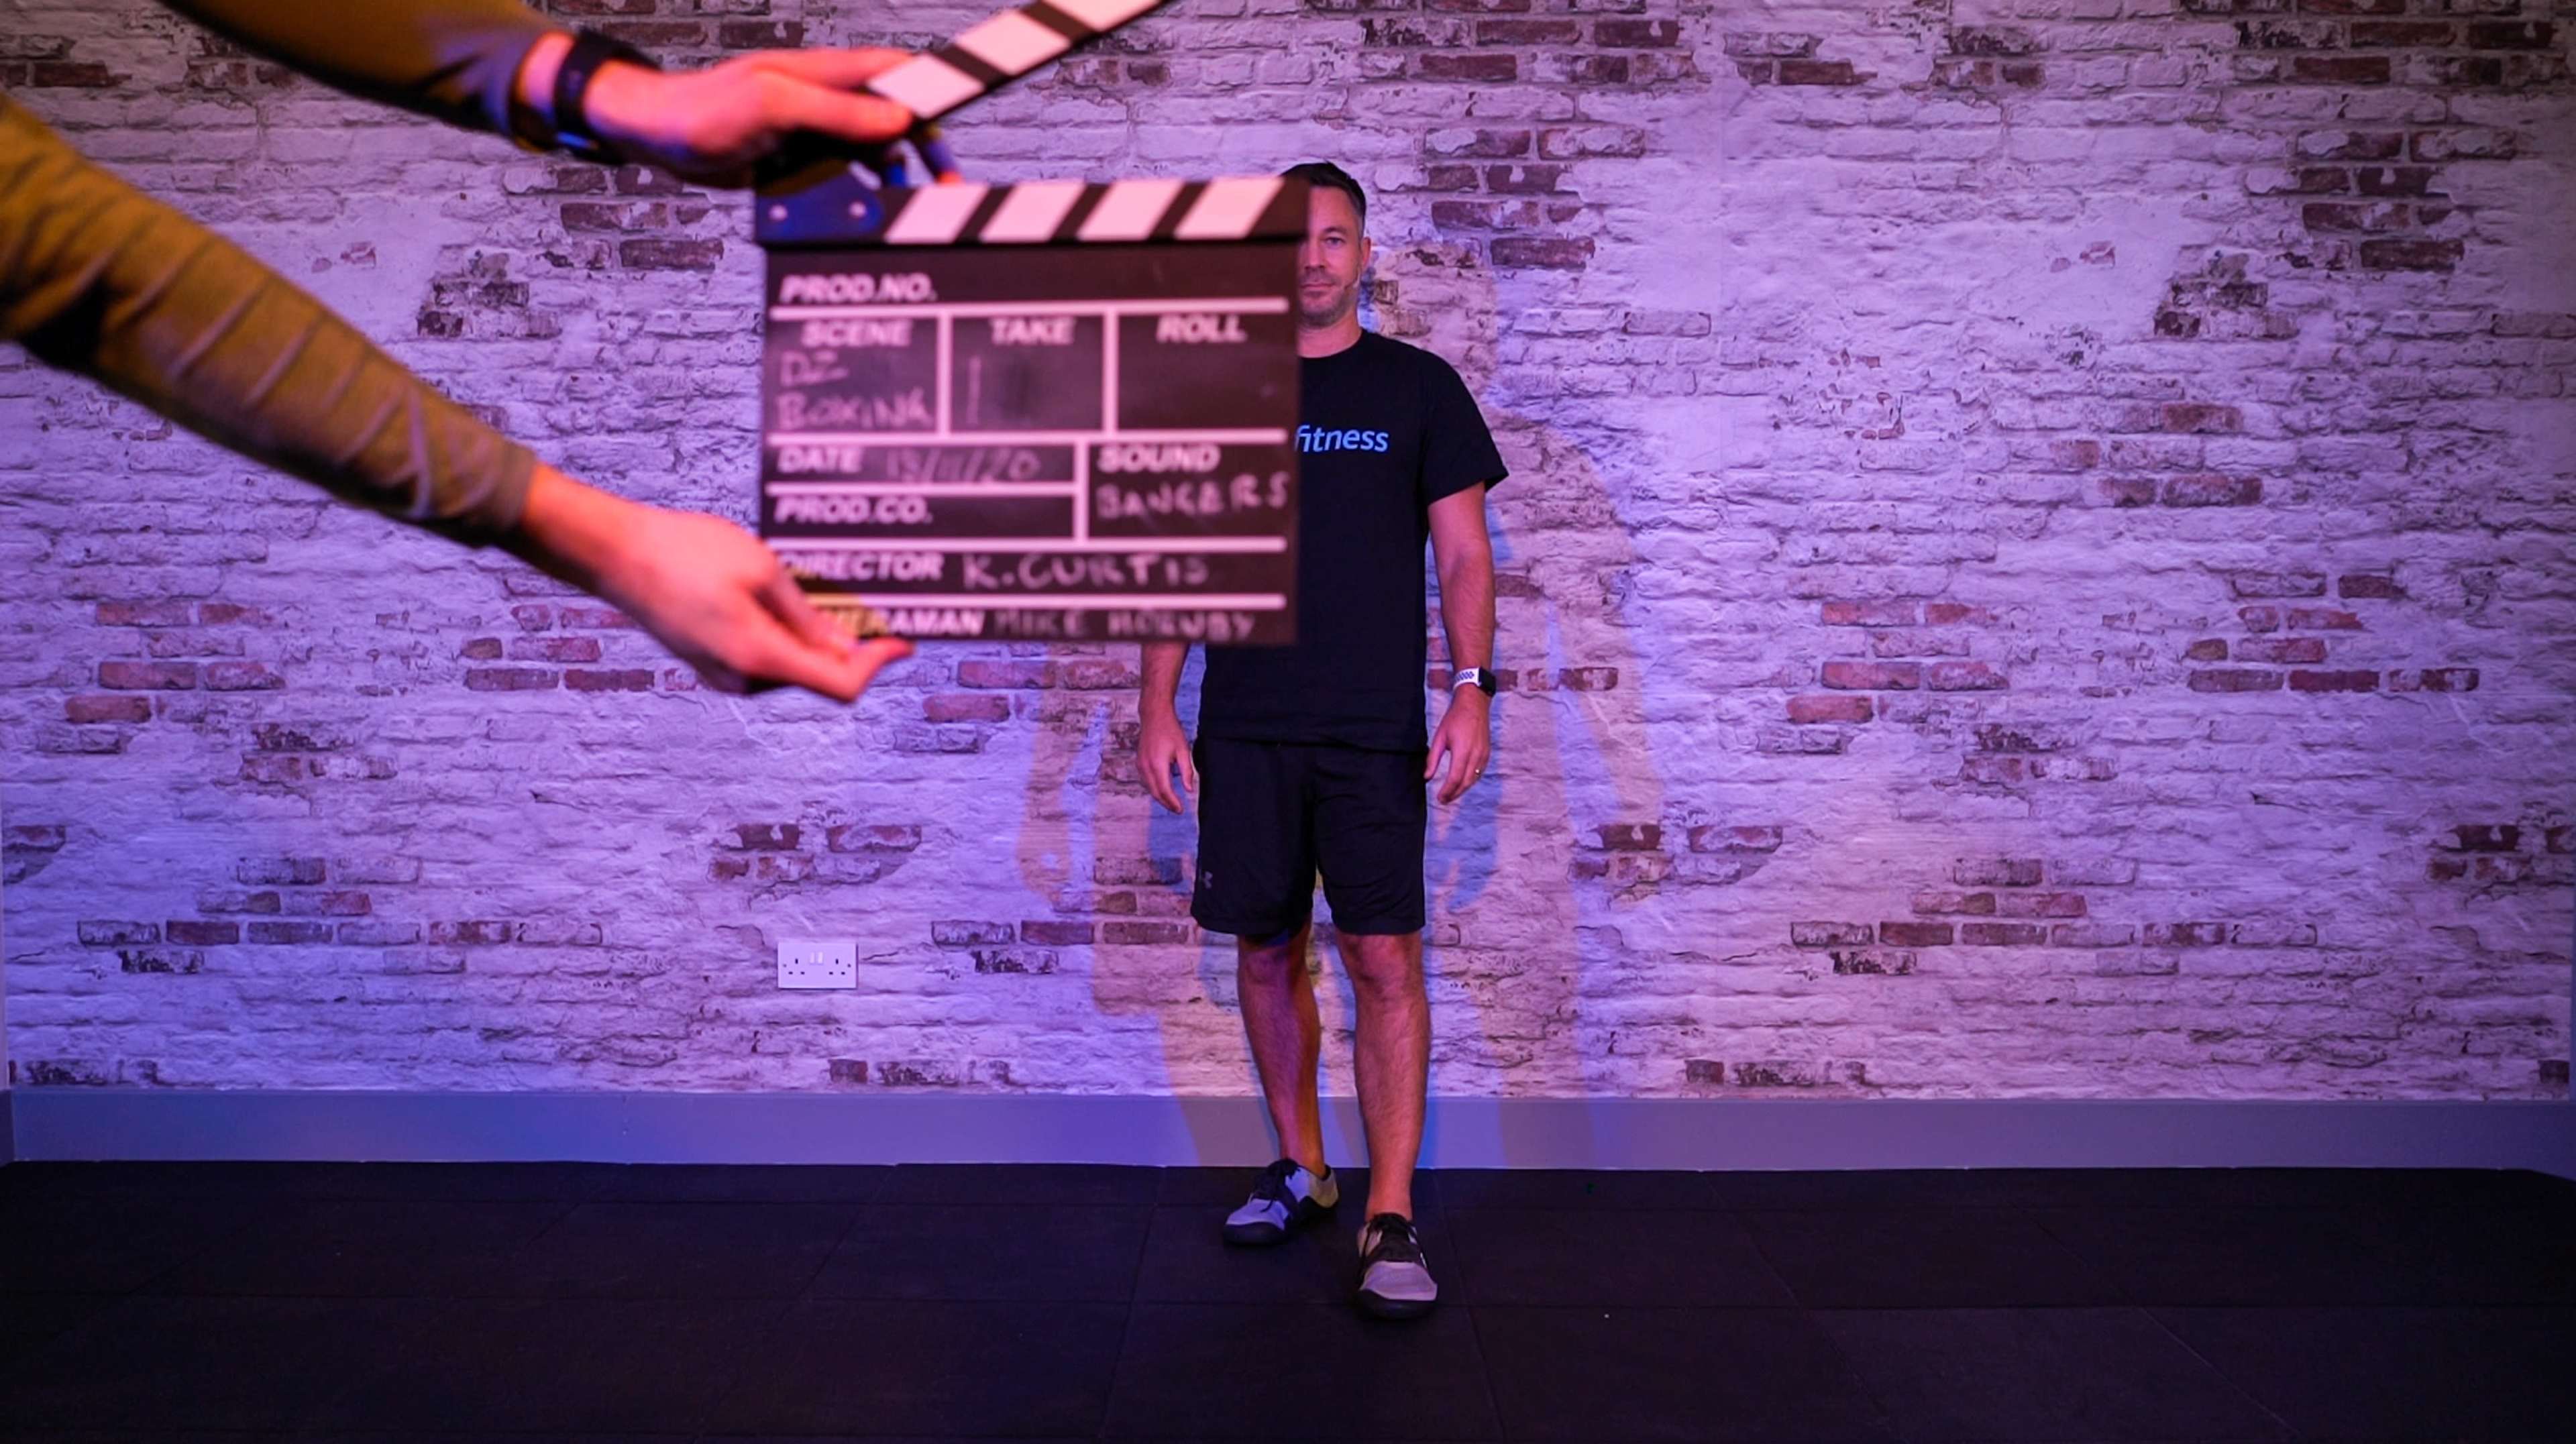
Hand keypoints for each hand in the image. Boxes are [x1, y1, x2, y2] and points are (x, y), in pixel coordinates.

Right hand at [509, 466, 910, 701]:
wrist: (614, 552)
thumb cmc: (686, 550)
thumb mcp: (762, 571)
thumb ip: (808, 615)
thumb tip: (846, 646)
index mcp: (759, 657)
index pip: (839, 684)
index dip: (877, 664)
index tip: (902, 640)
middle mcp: (741, 677)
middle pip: (819, 677)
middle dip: (849, 646)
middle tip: (870, 604)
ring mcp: (722, 673)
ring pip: (792, 666)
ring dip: (816, 637)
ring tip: (823, 592)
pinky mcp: (709, 661)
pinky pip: (764, 657)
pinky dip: (786, 635)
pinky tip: (786, 598)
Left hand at [574, 47, 917, 186]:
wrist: (659, 136)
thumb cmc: (704, 109)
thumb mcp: (775, 105)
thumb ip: (838, 110)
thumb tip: (898, 119)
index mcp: (831, 72)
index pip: (902, 71)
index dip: (939, 84)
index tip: (972, 100)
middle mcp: (830, 97)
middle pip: (901, 116)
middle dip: (929, 146)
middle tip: (948, 182)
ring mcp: (818, 128)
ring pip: (879, 149)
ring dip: (900, 175)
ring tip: (915, 204)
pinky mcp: (803, 157)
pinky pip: (849, 173)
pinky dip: (867, 191)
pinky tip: (870, 209)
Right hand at [1139, 707, 1196, 813]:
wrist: (1154, 716)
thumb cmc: (1170, 730)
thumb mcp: (1183, 750)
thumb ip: (1187, 771)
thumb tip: (1189, 789)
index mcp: (1158, 765)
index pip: (1165, 790)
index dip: (1173, 802)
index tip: (1181, 809)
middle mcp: (1146, 767)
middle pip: (1155, 792)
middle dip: (1166, 803)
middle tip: (1177, 809)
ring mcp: (1140, 764)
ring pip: (1149, 787)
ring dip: (1160, 797)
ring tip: (1171, 802)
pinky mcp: (1139, 762)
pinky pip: (1146, 780)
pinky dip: (1154, 788)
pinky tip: (1162, 789)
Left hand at [1425, 689, 1491, 804]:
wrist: (1474, 704)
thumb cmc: (1455, 718)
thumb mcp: (1439, 737)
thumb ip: (1433, 758)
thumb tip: (1427, 776)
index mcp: (1462, 751)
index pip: (1455, 778)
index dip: (1447, 791)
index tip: (1439, 798)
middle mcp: (1475, 755)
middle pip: (1465, 782)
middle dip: (1454, 794)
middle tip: (1444, 800)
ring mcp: (1483, 755)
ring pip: (1474, 779)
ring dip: (1463, 789)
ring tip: (1452, 794)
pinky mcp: (1487, 753)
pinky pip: (1479, 772)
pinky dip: (1471, 781)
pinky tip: (1463, 783)